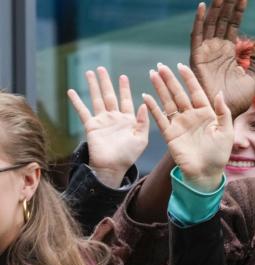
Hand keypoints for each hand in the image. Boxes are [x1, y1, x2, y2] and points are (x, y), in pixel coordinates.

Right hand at [68, 67, 148, 187]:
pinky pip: (83, 111)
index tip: (122, 76)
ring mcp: (102, 121)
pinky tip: (71, 91)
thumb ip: (143, 121)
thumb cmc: (129, 155)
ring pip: (96, 99)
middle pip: (109, 95)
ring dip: (93, 86)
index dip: (124, 88)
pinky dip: (77, 101)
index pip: (126, 100)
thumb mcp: (141, 138)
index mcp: (128, 120)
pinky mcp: (91, 126)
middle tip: (101, 68)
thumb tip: (144, 104)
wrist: (112, 167)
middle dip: (106, 82)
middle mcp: (114, 118)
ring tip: (89, 73)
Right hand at [143, 63, 233, 191]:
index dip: (188, 79)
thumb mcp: (226, 132)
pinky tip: (146, 96)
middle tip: (160, 65)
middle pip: (179, 94)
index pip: (196, 91)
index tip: (180, 66)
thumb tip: (219, 92)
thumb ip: (223, 112)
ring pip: (168, 102)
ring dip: (160, 89)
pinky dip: (153, 108)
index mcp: (206, 113)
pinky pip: (160, 119)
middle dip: (170, 80)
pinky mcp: (170, 135)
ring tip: (152, 74)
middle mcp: (191, 116)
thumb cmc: (219, 154)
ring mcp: (180, 125)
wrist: (206, 174)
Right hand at [190, 0, 254, 116]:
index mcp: (228, 52)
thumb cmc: (237, 101)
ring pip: (210, 25)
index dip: (238, 12)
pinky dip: (198, 22)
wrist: (225, 114)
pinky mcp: (197, 59)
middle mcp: (216, 49)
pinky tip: (202, 7)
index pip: (232, 26)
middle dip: (226, 5)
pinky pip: (196, 37)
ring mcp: (206, 53)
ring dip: (215, 9)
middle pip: (221, 21)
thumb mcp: (252, 77)